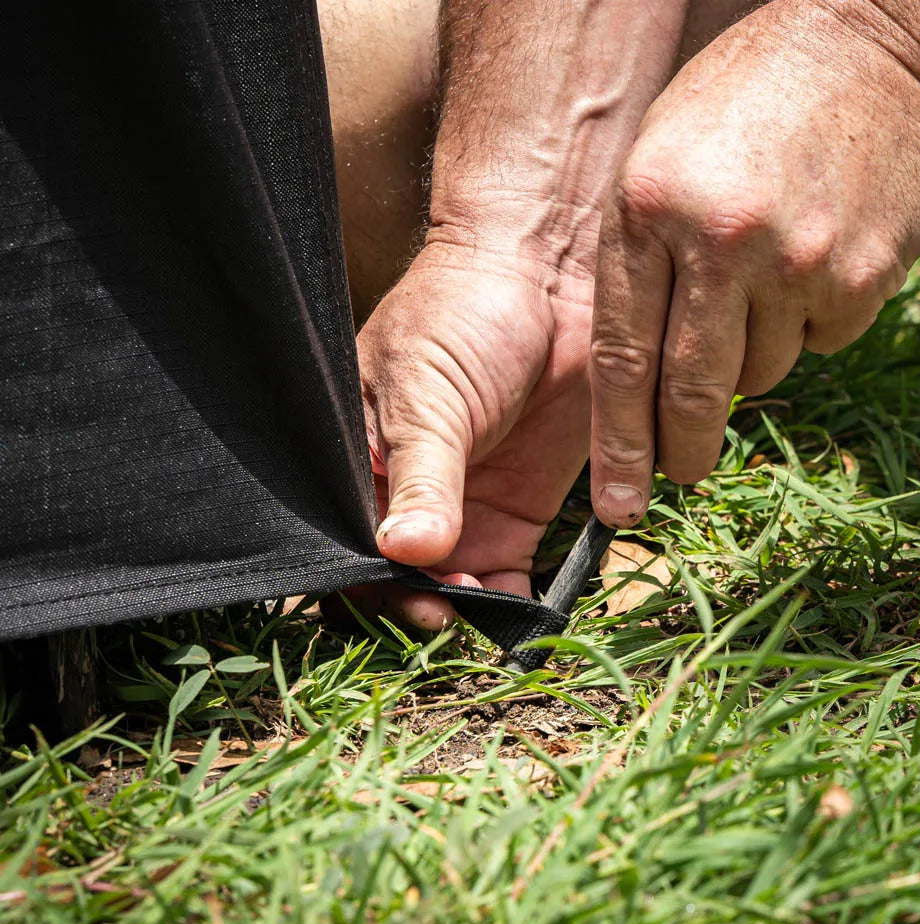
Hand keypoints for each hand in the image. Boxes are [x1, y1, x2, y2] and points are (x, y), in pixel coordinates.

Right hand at [355, 235, 591, 627]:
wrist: (550, 280)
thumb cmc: (464, 317)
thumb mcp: (428, 394)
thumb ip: (423, 475)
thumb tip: (406, 551)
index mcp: (360, 460)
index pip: (344, 537)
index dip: (362, 574)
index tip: (391, 591)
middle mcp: (405, 494)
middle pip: (395, 576)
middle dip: (413, 599)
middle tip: (441, 608)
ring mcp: (462, 510)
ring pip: (450, 588)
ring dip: (462, 610)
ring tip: (478, 609)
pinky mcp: (517, 515)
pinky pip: (508, 579)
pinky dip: (514, 608)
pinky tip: (519, 620)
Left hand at [589, 0, 919, 526]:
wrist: (867, 40)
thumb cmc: (738, 107)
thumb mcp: (653, 168)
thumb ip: (640, 270)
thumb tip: (646, 385)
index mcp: (649, 211)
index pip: (624, 362)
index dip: (620, 445)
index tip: (618, 505)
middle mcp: (723, 241)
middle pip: (694, 391)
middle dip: (683, 447)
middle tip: (680, 473)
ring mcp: (801, 260)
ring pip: (761, 372)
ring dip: (749, 356)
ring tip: (757, 284)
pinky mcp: (866, 274)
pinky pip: (822, 341)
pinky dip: (806, 324)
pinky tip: (807, 262)